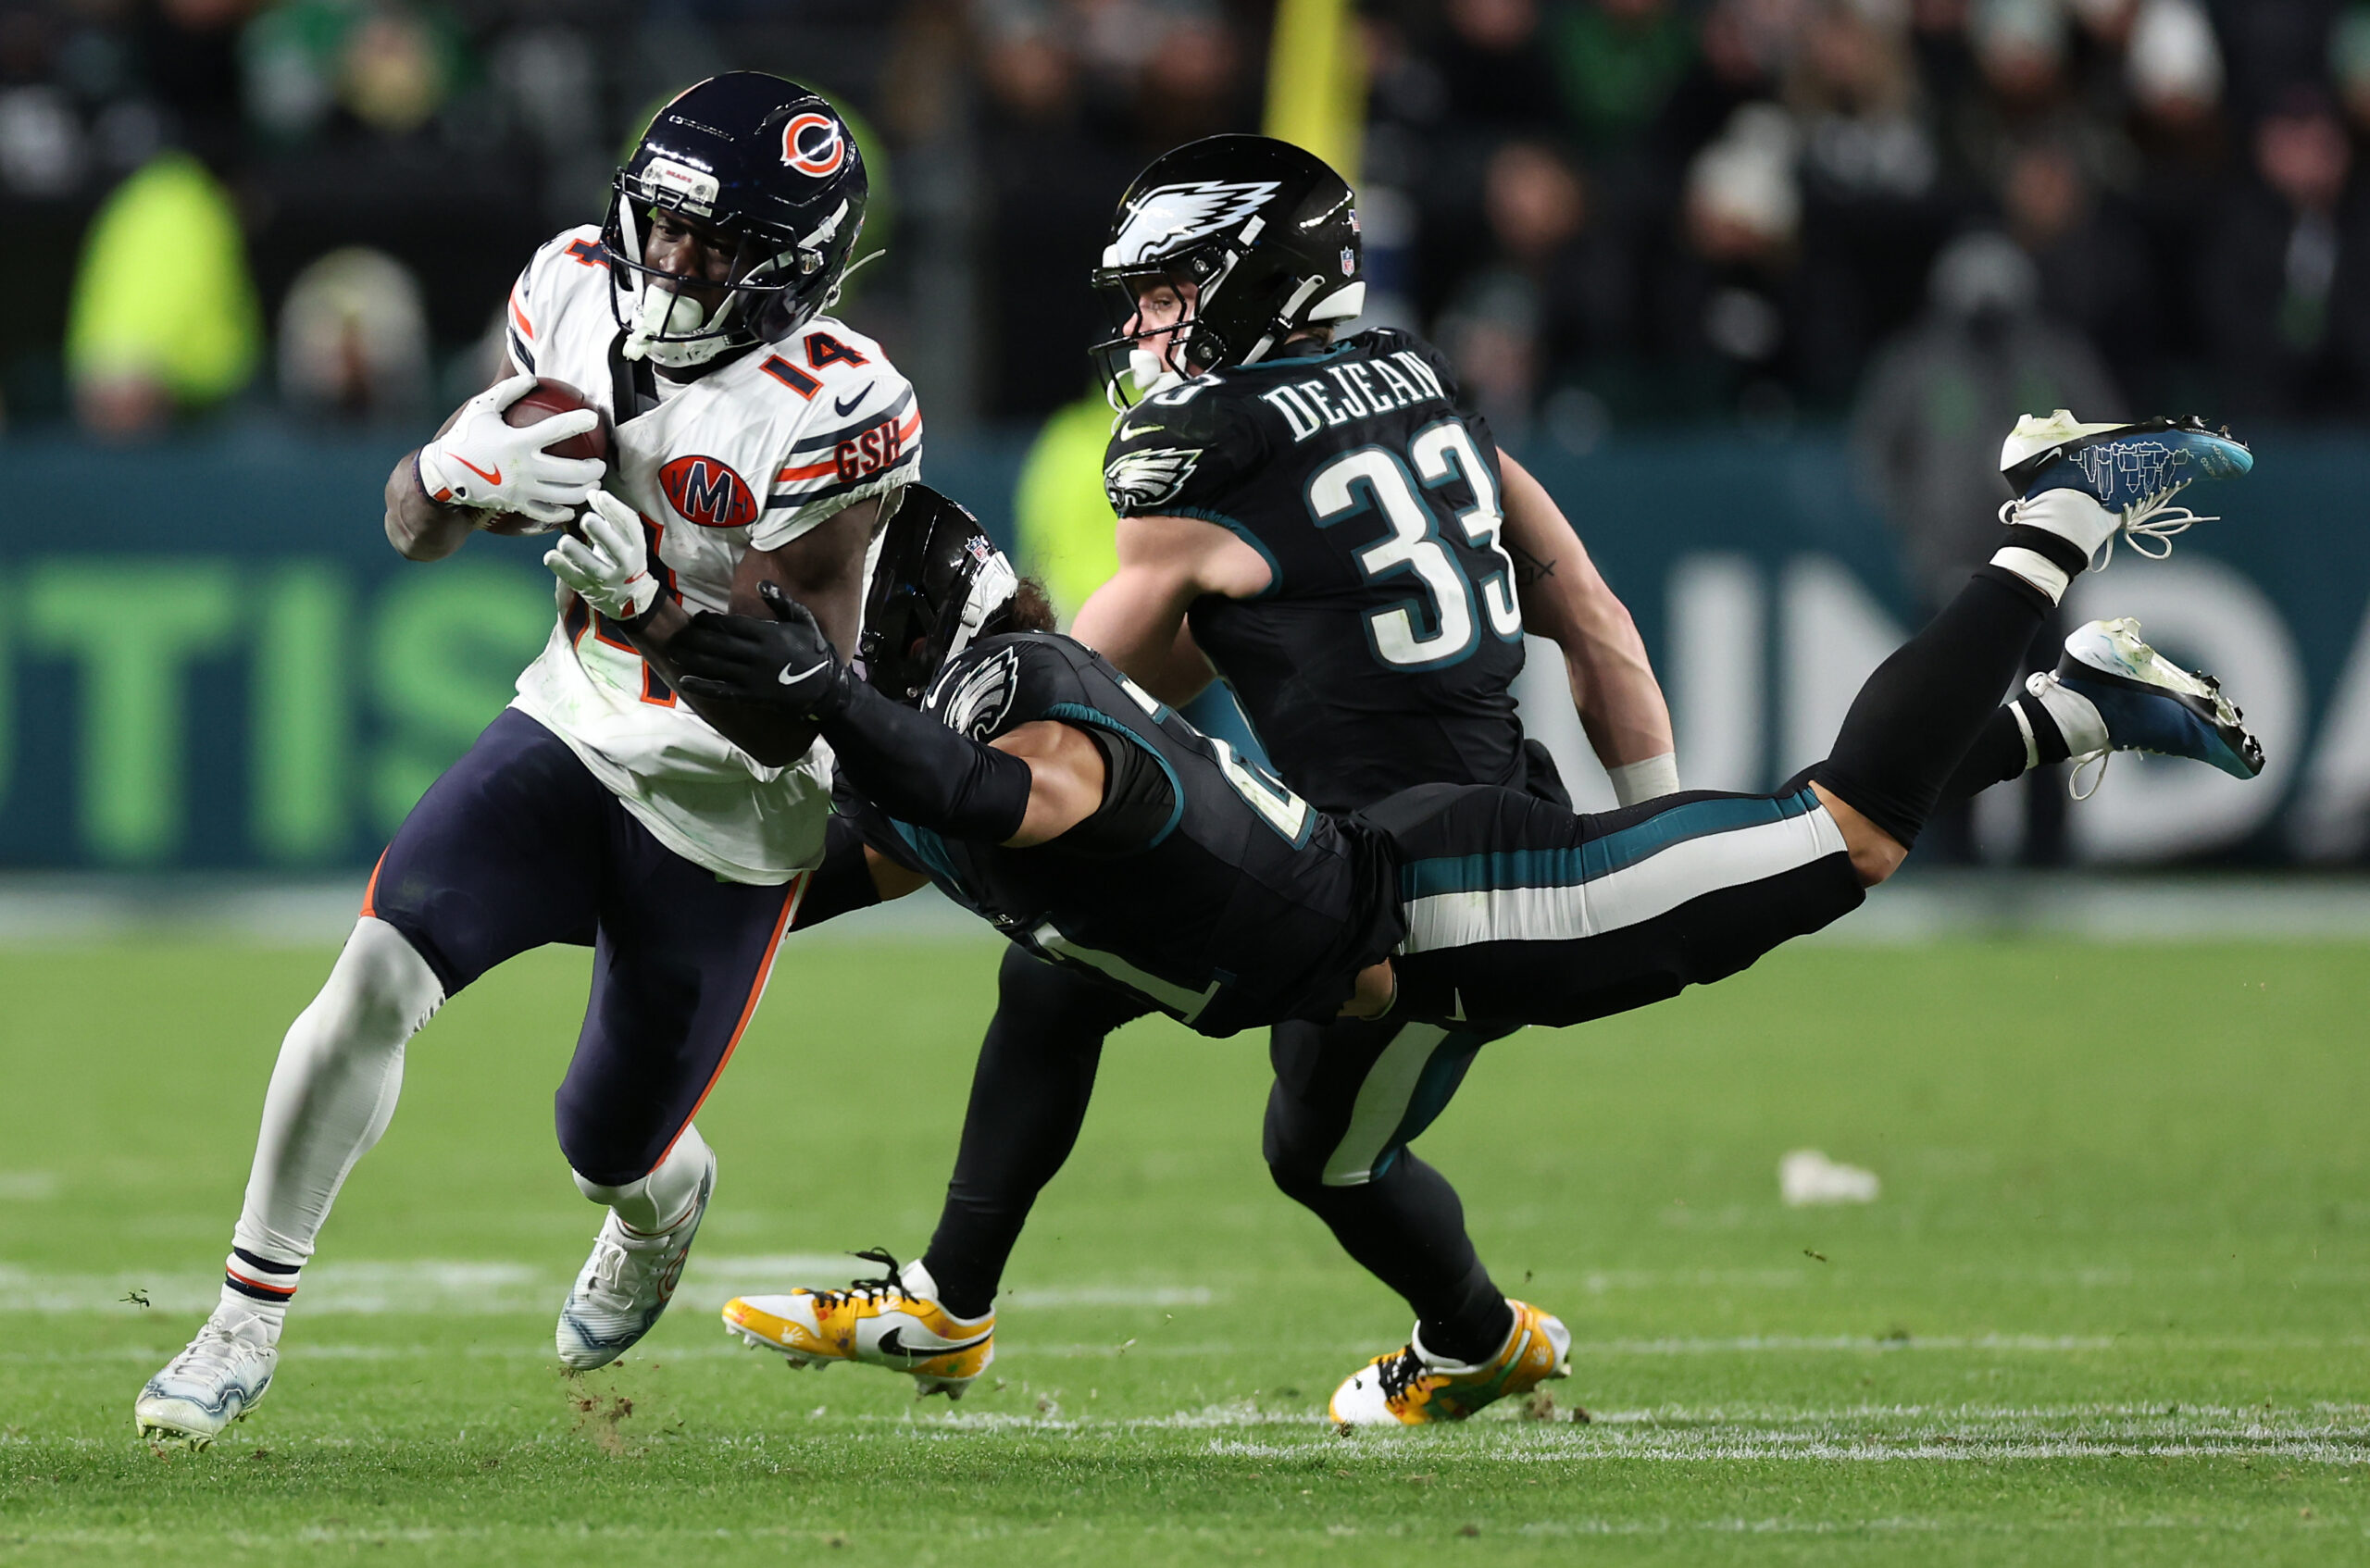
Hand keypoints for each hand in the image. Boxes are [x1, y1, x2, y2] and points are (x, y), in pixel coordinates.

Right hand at [417, 373, 602, 525]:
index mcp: (518, 441)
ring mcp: (522, 490)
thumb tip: (533, 377)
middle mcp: (524, 468)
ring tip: (593, 484)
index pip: (558, 429)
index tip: (594, 417)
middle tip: (601, 464)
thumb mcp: (482, 408)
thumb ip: (508, 391)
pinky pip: (547, 513)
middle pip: (572, 472)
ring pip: (565, 495)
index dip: (580, 421)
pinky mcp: (517, 506)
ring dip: (585, 490)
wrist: (443, 475)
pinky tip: (572, 507)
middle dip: (594, 468)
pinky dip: (564, 512)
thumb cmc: (464, 437)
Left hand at [545, 491, 659, 622]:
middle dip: (601, 533)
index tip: (598, 496)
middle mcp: (625, 564)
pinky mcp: (589, 590)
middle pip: (615, 548)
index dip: (614, 510)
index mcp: (635, 546)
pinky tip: (550, 556)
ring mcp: (607, 579)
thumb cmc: (623, 555)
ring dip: (578, 554)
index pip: (629, 526)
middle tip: (587, 519)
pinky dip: (562, 569)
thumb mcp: (625, 536)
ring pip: (593, 568)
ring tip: (565, 542)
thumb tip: (591, 492)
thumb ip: (610, 514)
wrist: (629, 596)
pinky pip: (575, 580)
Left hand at [670, 582, 854, 718]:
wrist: (825, 688)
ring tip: (674, 652)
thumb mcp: (803, 620)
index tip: (697, 618)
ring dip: (692, 659)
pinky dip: (703, 686)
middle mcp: (757, 655)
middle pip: (718, 644)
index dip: (711, 621)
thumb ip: (782, 601)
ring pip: (716, 666)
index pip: (732, 625)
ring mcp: (753, 677)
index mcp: (769, 635)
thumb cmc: (814, 651)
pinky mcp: (752, 696)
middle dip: (695, 639)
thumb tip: (762, 583)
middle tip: (679, 634)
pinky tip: (685, 681)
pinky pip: (722, 691)